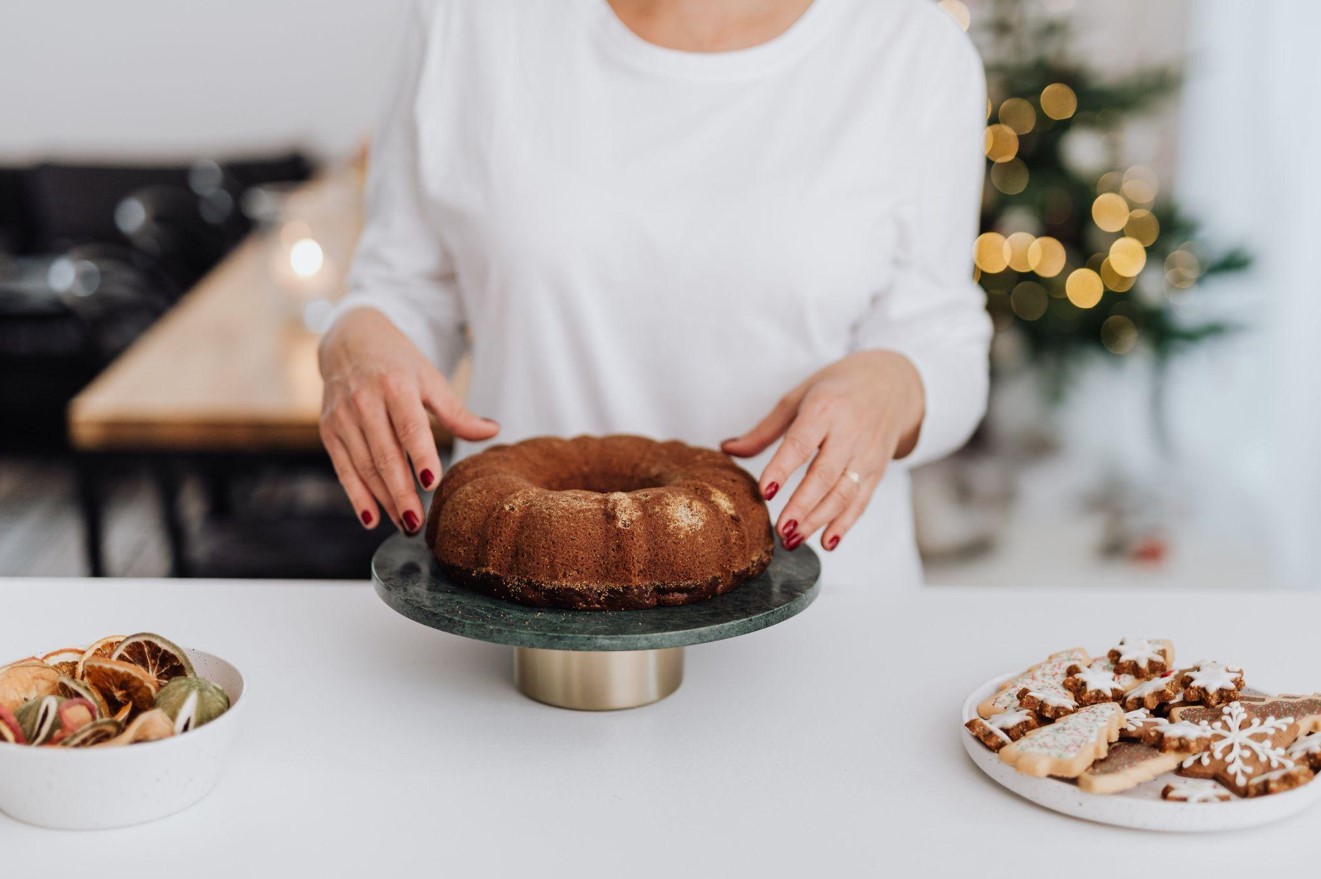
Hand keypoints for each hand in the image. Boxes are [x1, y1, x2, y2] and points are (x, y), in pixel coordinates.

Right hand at [318, 308, 497, 533]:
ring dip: (384, 500)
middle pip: (385, 454)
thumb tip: (493, 431)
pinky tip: (373, 519)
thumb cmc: (398, 363)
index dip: (420, 456)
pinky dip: (357, 496)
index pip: (410, 426)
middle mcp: (364, 400)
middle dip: (401, 492)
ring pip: (364, 466)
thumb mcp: (429, 379)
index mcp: (395, 384)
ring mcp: (342, 416)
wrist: (349, 341)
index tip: (432, 483)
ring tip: (406, 524)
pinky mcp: (328, 430)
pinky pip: (343, 469)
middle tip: (418, 522)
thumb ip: (457, 412)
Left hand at [721, 351, 924, 551]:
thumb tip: (726, 449)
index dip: (782, 469)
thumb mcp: (799, 398)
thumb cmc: (836, 389)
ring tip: (793, 539)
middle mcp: (849, 432)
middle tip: (780, 530)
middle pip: (824, 474)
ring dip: (819, 520)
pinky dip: (845, 524)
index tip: (764, 491)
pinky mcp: (878, 469)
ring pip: (843, 493)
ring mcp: (866, 453)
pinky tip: (827, 542)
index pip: (801, 443)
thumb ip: (764, 430)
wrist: (892, 383)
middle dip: (802, 505)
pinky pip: (862, 501)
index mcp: (825, 408)